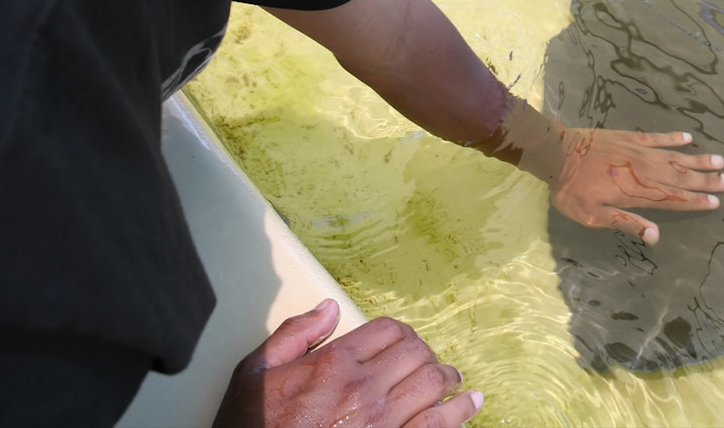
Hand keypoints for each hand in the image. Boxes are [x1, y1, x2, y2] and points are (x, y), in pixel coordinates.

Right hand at [213, 299, 482, 427]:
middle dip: (425, 353)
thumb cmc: (252, 427)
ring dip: (447, 377)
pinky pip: (440, 424)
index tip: (403, 339)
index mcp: (334, 364)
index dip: (400, 331)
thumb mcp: (254, 372)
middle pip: (416, 353)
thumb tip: (327, 308)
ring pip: (435, 384)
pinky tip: (471, 403)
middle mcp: (364, 389)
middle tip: (426, 360)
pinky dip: (461, 411)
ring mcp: (383, 422)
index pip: (388, 330)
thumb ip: (294, 334)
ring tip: (451, 379)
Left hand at [550, 128, 723, 244]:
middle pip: (681, 177)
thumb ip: (626, 223)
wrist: (558, 153)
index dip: (696, 201)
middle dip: (706, 181)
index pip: (674, 199)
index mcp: (639, 193)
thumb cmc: (573, 191)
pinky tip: (689, 138)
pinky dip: (674, 138)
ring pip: (675, 157)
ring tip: (719, 161)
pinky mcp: (631, 138)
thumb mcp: (594, 215)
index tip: (717, 202)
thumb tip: (656, 236)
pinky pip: (658, 137)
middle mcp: (645, 172)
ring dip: (698, 161)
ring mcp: (640, 152)